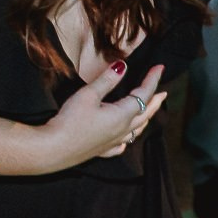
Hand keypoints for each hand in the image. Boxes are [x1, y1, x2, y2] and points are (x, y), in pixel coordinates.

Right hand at [34, 63, 167, 169]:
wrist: (54, 150)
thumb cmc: (70, 121)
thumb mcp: (88, 95)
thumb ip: (107, 81)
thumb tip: (123, 66)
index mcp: (123, 114)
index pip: (144, 94)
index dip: (152, 80)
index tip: (159, 68)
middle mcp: (122, 130)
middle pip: (146, 113)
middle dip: (155, 101)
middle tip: (163, 93)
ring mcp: (113, 142)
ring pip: (137, 130)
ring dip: (146, 119)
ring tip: (149, 112)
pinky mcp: (101, 151)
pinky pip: (121, 145)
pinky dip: (127, 139)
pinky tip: (125, 140)